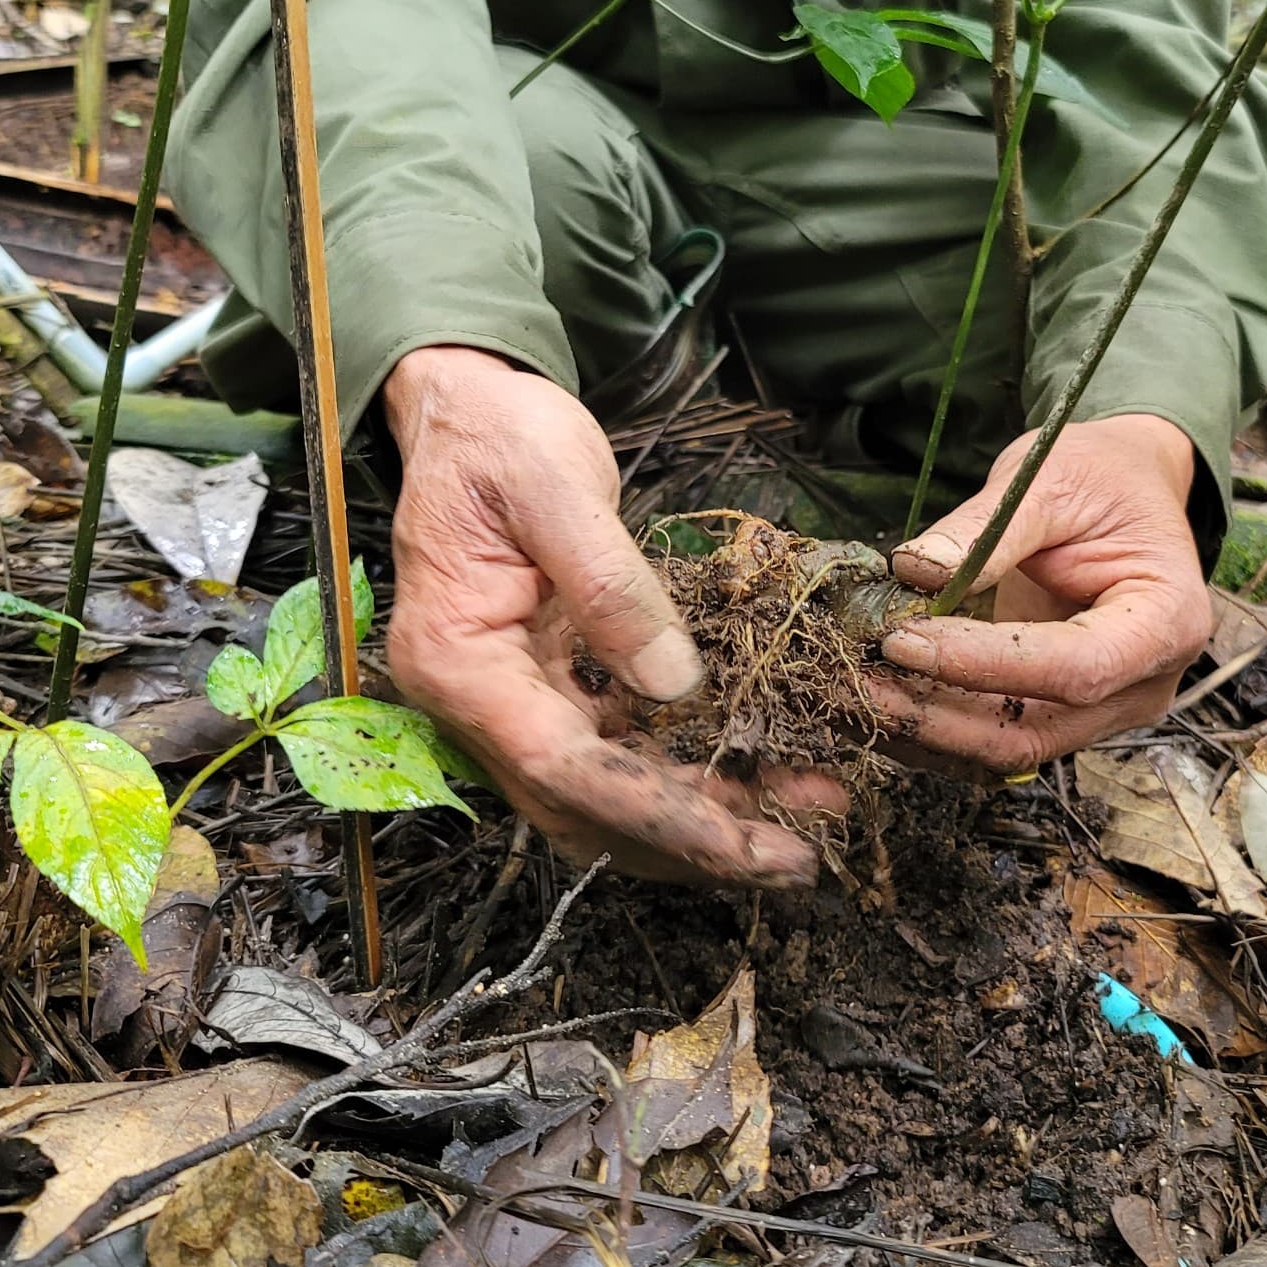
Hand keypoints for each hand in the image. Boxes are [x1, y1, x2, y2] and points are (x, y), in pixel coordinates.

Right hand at [382, 346, 826, 888]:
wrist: (469, 409)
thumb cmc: (500, 436)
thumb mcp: (557, 487)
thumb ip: (611, 586)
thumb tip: (677, 685)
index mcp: (458, 663)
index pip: (562, 769)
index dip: (657, 813)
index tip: (742, 842)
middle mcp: (480, 703)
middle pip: (587, 808)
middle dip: (693, 842)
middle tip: (797, 857)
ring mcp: (519, 701)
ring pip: (612, 794)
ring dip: (707, 815)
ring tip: (808, 813)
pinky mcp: (559, 687)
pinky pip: (628, 748)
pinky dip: (696, 767)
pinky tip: (771, 764)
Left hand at [871, 414, 1212, 771]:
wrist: (1124, 492)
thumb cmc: (1102, 478)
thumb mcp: (1050, 479)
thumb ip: (988, 528)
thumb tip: (915, 568)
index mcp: (1166, 621)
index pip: (1074, 668)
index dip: (984, 663)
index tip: (903, 638)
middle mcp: (1143, 684)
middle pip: (1035, 730)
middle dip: (937, 714)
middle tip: (854, 679)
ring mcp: (1103, 710)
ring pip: (1005, 748)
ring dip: (923, 729)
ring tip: (849, 689)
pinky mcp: (1058, 713)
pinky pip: (990, 735)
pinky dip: (929, 724)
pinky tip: (875, 696)